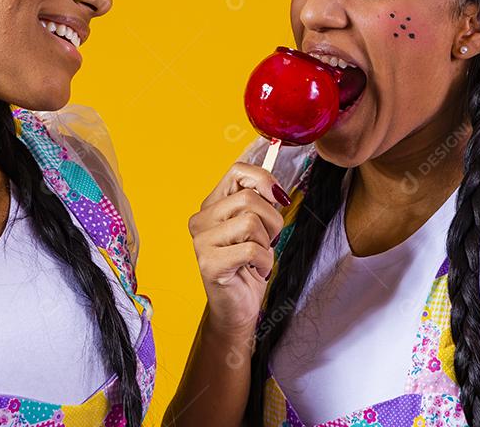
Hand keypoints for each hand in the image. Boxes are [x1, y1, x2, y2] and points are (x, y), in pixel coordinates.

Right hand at [187, 162, 289, 339]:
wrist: (238, 309)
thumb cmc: (249, 266)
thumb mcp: (258, 227)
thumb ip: (261, 203)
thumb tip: (276, 189)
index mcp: (212, 205)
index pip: (237, 171)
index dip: (263, 179)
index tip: (278, 197)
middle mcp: (201, 220)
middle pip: (248, 198)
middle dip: (271, 221)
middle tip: (267, 242)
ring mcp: (202, 241)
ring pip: (250, 222)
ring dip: (266, 244)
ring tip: (256, 258)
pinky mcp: (209, 262)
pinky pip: (251, 249)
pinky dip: (263, 262)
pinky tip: (253, 271)